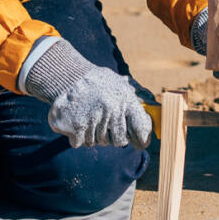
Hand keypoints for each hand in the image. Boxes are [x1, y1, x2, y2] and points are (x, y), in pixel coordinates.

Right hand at [22, 39, 152, 148]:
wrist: (68, 76)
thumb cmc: (97, 82)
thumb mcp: (118, 83)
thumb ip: (134, 98)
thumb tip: (150, 114)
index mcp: (126, 99)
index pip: (141, 128)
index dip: (142, 139)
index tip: (141, 143)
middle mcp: (112, 110)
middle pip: (119, 141)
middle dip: (113, 137)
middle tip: (105, 124)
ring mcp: (94, 119)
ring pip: (99, 142)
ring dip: (93, 135)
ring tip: (89, 116)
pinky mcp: (76, 127)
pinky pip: (80, 142)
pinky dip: (77, 136)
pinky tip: (77, 120)